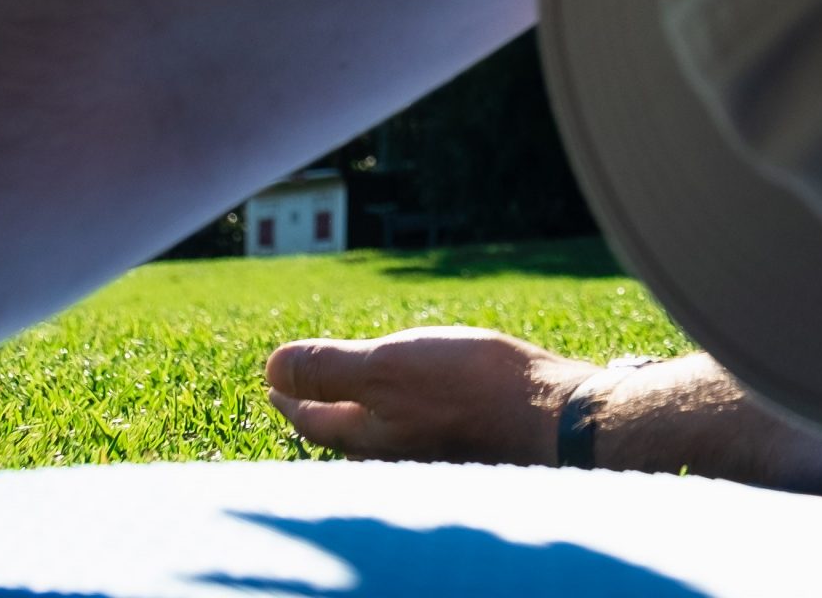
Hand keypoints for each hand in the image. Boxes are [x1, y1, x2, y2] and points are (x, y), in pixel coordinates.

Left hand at [265, 327, 590, 463]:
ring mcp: (428, 452)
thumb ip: (329, 369)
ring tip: (351, 394)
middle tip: (301, 391)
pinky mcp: (461, 444)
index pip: (311, 419)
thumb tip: (271, 369)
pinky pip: (412, 430)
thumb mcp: (389, 367)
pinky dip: (398, 413)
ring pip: (377, 434)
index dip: (288, 396)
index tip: (272, 384)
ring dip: (358, 412)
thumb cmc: (468, 390)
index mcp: (366, 437)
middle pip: (342, 431)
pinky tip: (415, 401)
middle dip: (320, 408)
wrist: (550, 418)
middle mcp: (392, 455)